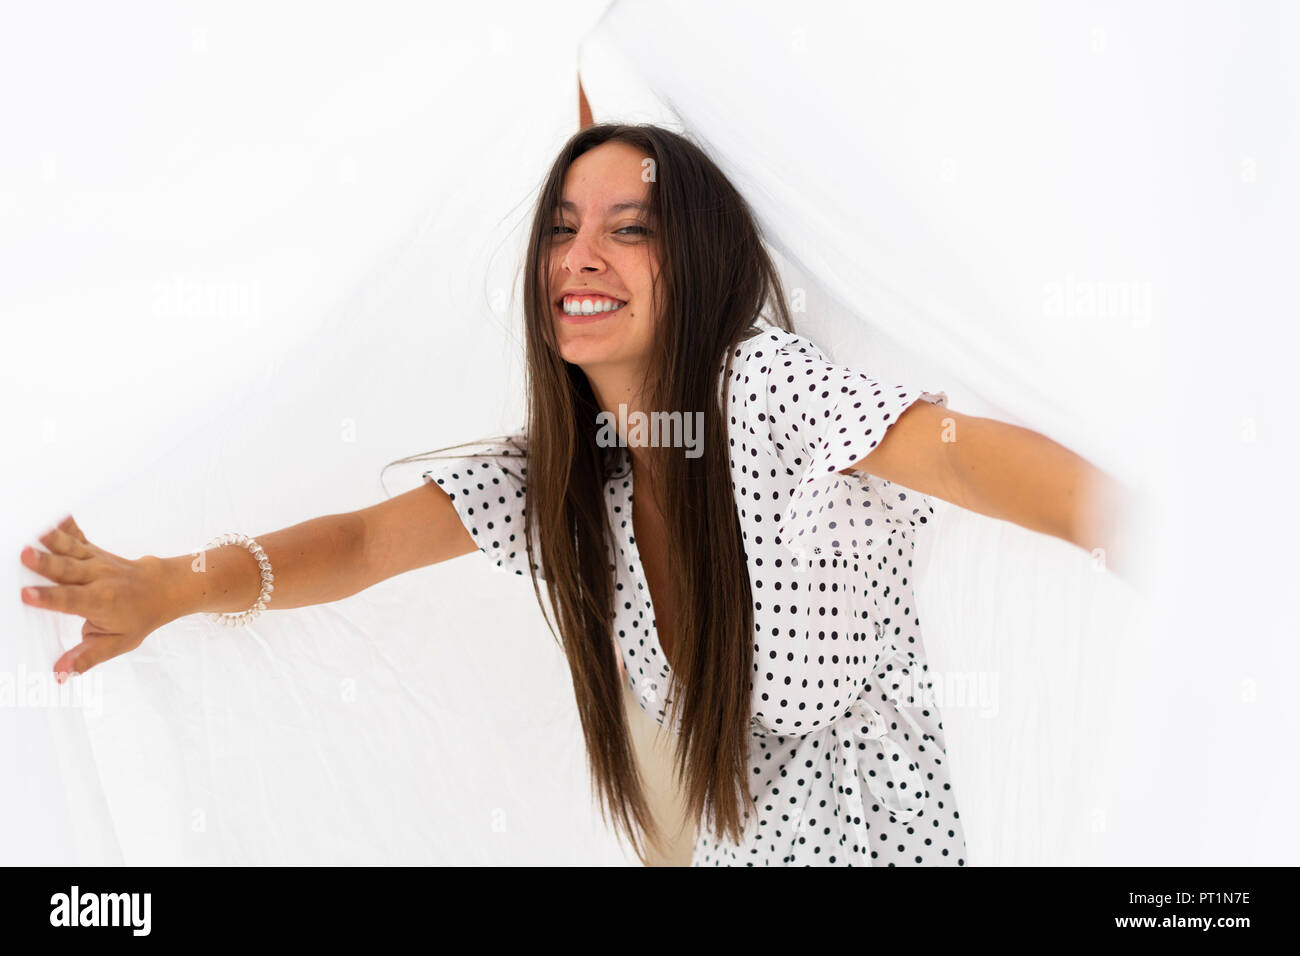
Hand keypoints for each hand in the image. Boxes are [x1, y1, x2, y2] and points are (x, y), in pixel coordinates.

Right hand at [19, 515, 171, 681]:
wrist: (164, 588)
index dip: (48, 598)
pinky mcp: (93, 550)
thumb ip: (87, 657)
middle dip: (44, 562)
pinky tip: (51, 510)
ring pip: (71, 548)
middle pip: (67, 569)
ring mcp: (95, 560)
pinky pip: (76, 535)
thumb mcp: (117, 643)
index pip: (70, 600)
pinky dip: (64, 523)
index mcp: (100, 602)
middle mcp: (97, 578)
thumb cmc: (139, 618)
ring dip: (50, 538)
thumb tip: (59, 675)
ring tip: (31, 529)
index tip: (26, 595)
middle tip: (22, 554)